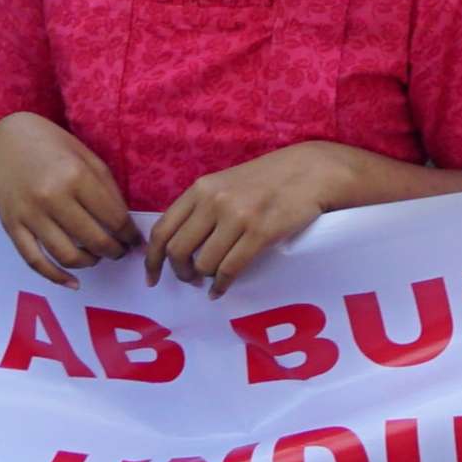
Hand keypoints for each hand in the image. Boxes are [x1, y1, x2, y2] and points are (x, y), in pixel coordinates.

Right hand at [0, 113, 134, 285]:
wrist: (6, 139)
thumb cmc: (52, 145)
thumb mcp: (86, 156)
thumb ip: (106, 189)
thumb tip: (126, 224)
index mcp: (76, 176)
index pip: (114, 218)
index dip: (130, 235)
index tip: (137, 241)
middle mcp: (52, 197)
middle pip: (94, 240)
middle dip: (115, 251)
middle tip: (122, 251)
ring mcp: (30, 214)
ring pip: (67, 255)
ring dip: (90, 262)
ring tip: (98, 257)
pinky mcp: (12, 226)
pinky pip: (35, 261)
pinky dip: (56, 277)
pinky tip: (73, 282)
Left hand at [146, 143, 343, 294]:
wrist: (309, 171)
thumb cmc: (266, 180)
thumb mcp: (226, 183)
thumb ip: (201, 207)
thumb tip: (176, 244)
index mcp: (201, 188)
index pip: (162, 229)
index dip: (152, 259)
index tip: (152, 277)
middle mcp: (214, 201)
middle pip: (178, 251)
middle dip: (179, 273)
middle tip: (189, 279)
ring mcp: (237, 217)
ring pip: (203, 264)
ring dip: (204, 279)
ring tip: (211, 280)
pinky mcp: (260, 233)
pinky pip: (229, 270)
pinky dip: (221, 286)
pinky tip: (221, 289)